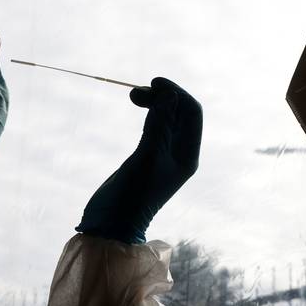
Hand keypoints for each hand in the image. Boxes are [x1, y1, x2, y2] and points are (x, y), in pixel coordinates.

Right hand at [76, 78, 202, 243]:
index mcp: (188, 156)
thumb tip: (170, 95)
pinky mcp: (146, 157)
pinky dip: (147, 113)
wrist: (113, 222)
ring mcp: (163, 156)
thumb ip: (160, 125)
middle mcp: (180, 154)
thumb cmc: (133, 193)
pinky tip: (137, 108)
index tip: (153, 83)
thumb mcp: (148, 156)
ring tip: (132, 96)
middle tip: (135, 92)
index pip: (192, 113)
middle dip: (163, 96)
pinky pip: (154, 127)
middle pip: (179, 113)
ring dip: (154, 102)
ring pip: (165, 118)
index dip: (176, 93)